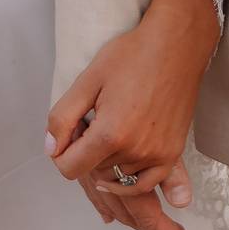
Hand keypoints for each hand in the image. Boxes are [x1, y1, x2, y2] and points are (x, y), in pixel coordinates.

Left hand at [45, 0, 220, 229]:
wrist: (177, 45)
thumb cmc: (132, 55)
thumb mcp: (87, 80)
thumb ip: (62, 118)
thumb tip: (51, 149)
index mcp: (110, 134)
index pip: (69, 168)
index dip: (61, 153)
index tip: (69, 132)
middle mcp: (136, 151)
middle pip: (92, 172)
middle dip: (84, 152)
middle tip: (92, 121)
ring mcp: (157, 156)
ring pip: (115, 177)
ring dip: (106, 162)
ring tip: (109, 130)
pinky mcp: (172, 154)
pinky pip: (144, 183)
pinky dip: (129, 179)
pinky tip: (121, 162)